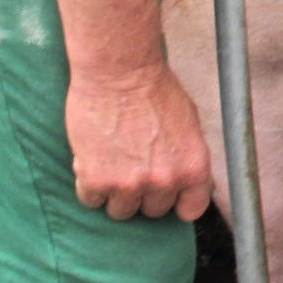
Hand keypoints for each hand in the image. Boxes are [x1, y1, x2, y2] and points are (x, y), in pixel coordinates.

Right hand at [65, 59, 214, 221]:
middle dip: (143, 192)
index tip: (166, 193)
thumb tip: (192, 183)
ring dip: (114, 190)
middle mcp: (165, 181)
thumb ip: (188, 158)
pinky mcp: (97, 181)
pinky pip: (91, 199)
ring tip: (111, 159)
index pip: (191, 210)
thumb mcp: (189, 124)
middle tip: (132, 164)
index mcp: (193, 168)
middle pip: (152, 211)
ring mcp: (130, 184)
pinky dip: (88, 183)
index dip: (176, 202)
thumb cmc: (154, 89)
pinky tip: (93, 158)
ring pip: (120, 210)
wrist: (119, 71)